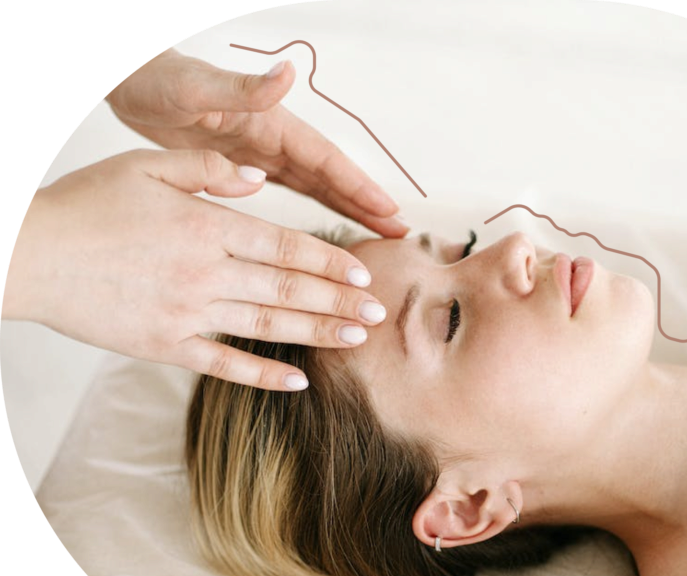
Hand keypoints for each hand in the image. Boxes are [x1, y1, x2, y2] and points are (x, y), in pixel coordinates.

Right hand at [5, 149, 387, 390]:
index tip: (364, 273)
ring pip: (268, 327)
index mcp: (207, 227)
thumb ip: (210, 170)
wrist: (30, 256)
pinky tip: (298, 381)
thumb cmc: (86, 206)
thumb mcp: (147, 166)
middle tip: (379, 314)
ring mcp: (188, 314)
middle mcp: (206, 273)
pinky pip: (225, 364)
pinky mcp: (167, 346)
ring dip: (318, 334)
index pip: (286, 247)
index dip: (330, 261)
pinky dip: (263, 374)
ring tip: (356, 339)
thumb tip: (261, 177)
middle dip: (340, 302)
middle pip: (288, 290)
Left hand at [106, 48, 407, 237]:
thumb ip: (242, 87)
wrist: (131, 82)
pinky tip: (330, 228)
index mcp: (271, 124)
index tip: (390, 210)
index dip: (359, 186)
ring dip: (349, 210)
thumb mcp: (197, 87)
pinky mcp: (248, 166)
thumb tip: (287, 73)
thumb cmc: (159, 81)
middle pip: (332, 178)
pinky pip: (292, 192)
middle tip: (401, 233)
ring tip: (380, 235)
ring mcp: (264, 153)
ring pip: (317, 188)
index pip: (326, 160)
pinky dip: (316, 209)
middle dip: (367, 205)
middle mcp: (275, 139)